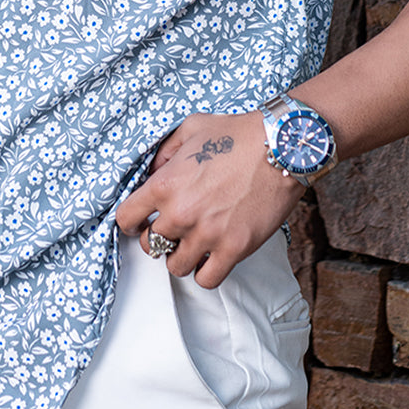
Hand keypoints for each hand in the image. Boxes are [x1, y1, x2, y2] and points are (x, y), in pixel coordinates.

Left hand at [115, 111, 301, 288]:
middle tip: (173, 231)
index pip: (126, 218)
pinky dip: (205, 272)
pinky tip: (210, 258)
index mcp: (165, 184)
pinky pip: (207, 279)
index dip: (131, 222)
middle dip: (158, 238)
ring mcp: (207, 234)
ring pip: (175, 266)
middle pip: (151, 245)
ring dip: (180, 257)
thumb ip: (165, 152)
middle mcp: (180, 213)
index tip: (139, 222)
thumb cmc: (238, 134)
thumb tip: (154, 171)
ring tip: (192, 244)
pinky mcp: (233, 249)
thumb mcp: (191, 128)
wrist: (281, 147)